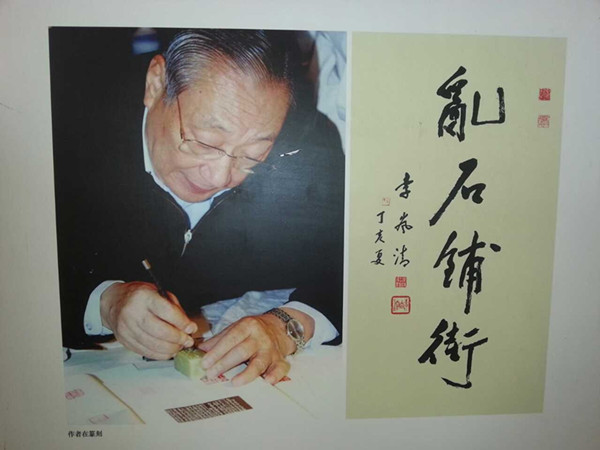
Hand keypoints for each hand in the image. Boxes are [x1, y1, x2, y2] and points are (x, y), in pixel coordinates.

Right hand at [100, 281, 196, 358]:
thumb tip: (187, 326)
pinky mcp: (124, 340)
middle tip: (188, 341)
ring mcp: (127, 328)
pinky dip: (160, 354)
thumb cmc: (139, 296)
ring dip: (171, 349)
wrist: (114, 302)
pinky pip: (145, 351)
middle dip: (178, 339)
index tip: (191, 328)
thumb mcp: (158, 293)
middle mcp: (133, 312)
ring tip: (179, 346)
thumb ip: (174, 308)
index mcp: (144, 297)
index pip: (167, 312)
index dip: (182, 323)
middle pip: (160, 331)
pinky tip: (168, 351)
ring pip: (153, 345)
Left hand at [197, 308, 314, 385]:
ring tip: (235, 382)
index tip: (205, 363)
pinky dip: (275, 375)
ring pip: (259, 362)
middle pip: (242, 351)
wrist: (279, 327)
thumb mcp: (236, 328)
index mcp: (248, 326)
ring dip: (247, 374)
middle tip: (211, 374)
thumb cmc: (252, 331)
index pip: (231, 339)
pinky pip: (280, 368)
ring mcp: (271, 350)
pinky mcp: (280, 360)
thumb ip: (219, 339)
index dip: (217, 351)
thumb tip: (200, 351)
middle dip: (225, 364)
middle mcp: (260, 337)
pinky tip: (268, 381)